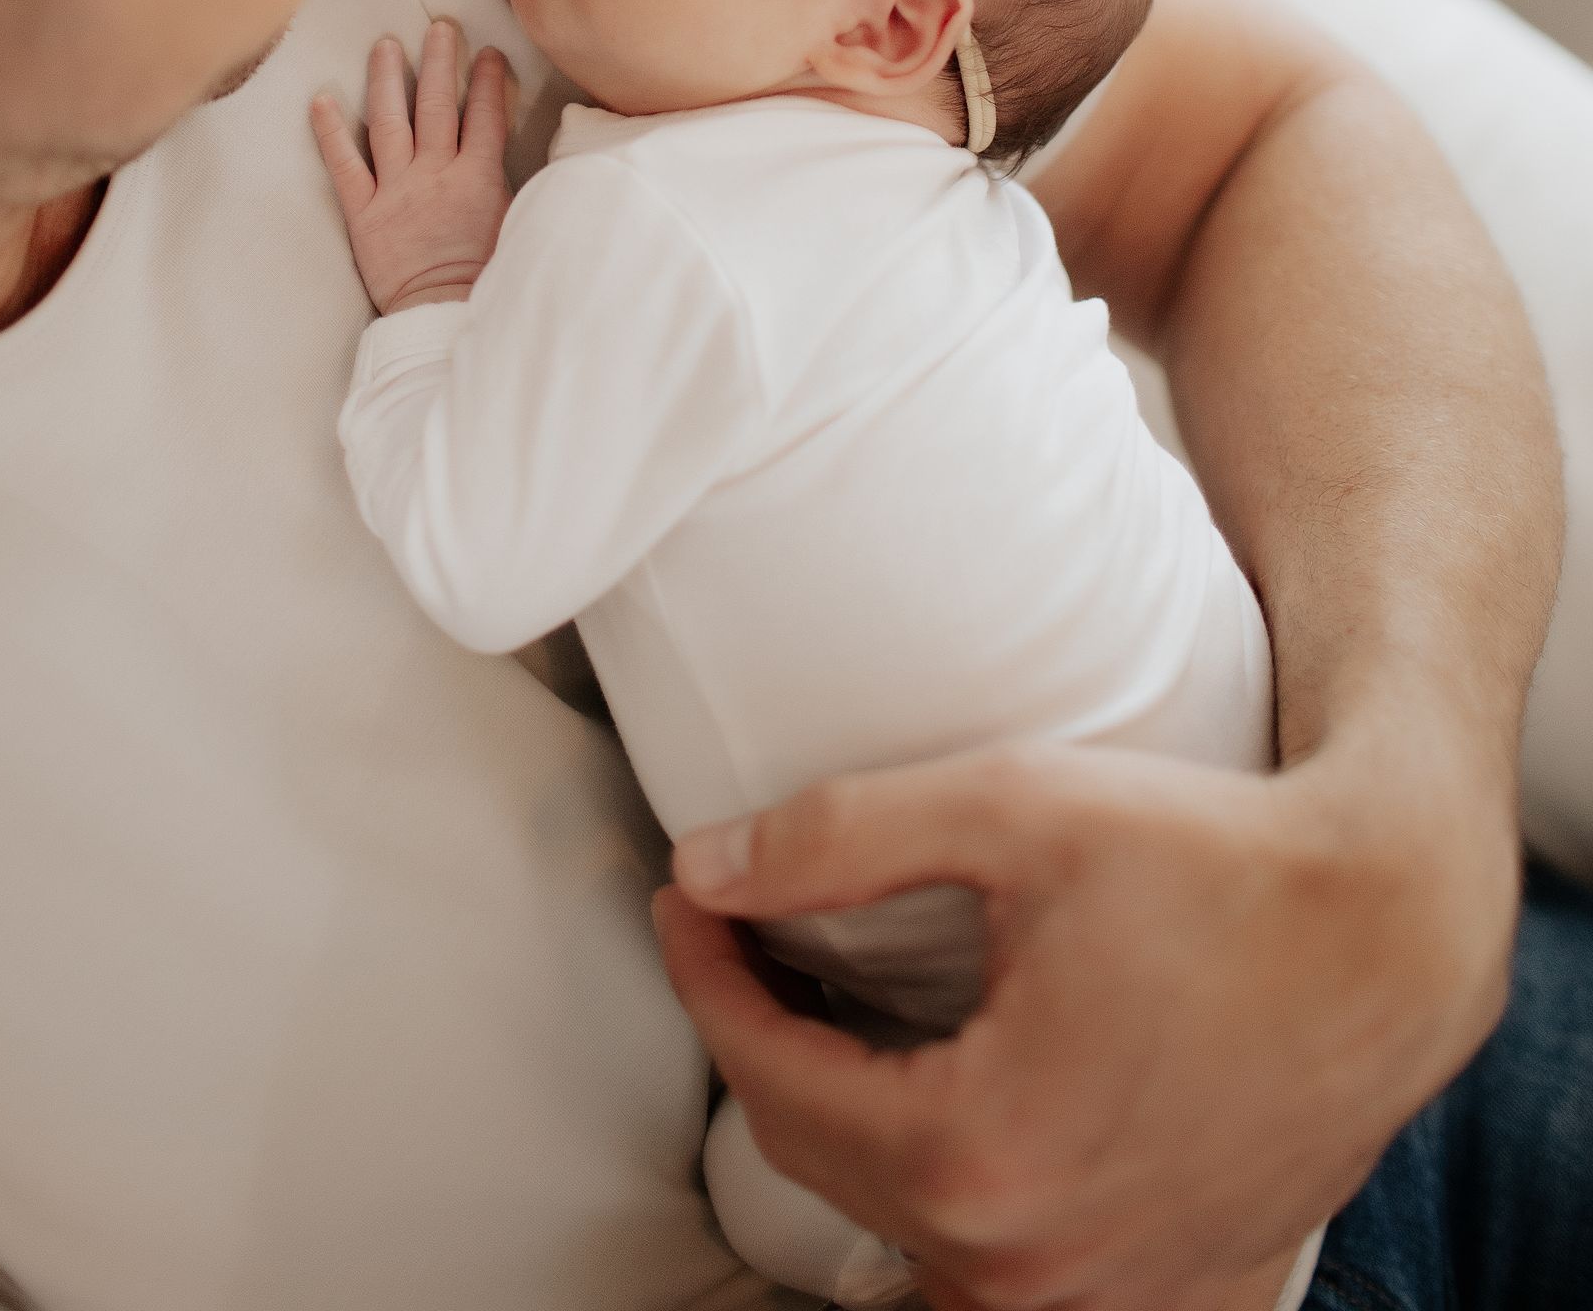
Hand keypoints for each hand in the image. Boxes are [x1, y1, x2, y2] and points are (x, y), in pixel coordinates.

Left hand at [312, 21, 512, 313]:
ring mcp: (396, 190)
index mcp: (478, 178)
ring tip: (385, 46)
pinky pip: (343, 165)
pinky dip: (329, 132)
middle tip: (439, 27)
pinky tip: (321, 101)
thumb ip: (515, 188)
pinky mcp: (363, 213)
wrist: (442, 317)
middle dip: (440, 61)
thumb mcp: (518, 228)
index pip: (485, 115)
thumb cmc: (486, 281)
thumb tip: (542, 164)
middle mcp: (435, 174)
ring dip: (387, 80)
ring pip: (390, 122)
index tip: (488, 53)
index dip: (488, 80)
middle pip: (437, 105)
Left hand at [655, 736, 1515, 1309]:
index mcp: (974, 1152)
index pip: (771, 1078)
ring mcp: (1105, 1298)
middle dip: (767, 1045)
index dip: (708, 978)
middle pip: (829, 1162)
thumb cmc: (1212, 861)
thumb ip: (835, 838)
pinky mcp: (1171, 1294)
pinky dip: (965, 1201)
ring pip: (915, 1236)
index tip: (683, 901)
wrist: (1388, 929)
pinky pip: (1021, 1274)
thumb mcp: (1012, 809)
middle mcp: (1029, 1262)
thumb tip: (705, 869)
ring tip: (833, 1025)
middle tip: (742, 938)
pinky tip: (959, 1112)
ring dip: (859, 1135)